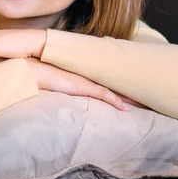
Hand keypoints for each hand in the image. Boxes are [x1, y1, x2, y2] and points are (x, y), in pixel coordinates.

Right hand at [26, 58, 144, 110]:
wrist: (31, 69)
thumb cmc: (39, 73)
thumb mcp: (53, 78)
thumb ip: (59, 80)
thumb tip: (59, 84)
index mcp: (80, 73)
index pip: (104, 78)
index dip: (118, 83)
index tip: (131, 86)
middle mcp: (85, 75)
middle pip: (113, 82)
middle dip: (129, 88)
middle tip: (146, 93)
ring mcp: (85, 80)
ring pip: (112, 88)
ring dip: (128, 96)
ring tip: (143, 101)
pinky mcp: (82, 86)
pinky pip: (102, 94)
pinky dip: (114, 101)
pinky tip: (125, 108)